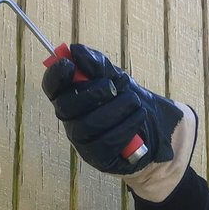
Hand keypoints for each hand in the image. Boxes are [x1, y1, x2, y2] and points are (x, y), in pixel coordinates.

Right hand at [42, 44, 181, 175]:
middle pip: (66, 107)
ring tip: (135, 102)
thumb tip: (75, 51)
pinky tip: (138, 117)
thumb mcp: (117, 77)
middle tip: (116, 86)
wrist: (156, 129)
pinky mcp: (98, 158)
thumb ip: (97, 65)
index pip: (52, 87)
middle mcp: (71, 121)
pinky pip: (105, 143)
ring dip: (115, 109)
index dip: (55, 75)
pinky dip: (125, 126)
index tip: (68, 64)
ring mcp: (83, 142)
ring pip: (87, 126)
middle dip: (92, 93)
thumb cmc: (130, 101)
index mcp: (71, 97)